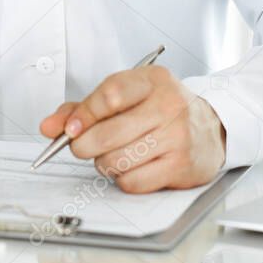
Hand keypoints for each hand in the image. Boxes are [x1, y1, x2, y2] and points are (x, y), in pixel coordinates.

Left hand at [38, 66, 225, 190]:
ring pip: (117, 160)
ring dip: (104, 163)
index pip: (110, 94)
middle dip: (84, 145)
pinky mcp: (180, 166)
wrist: (211, 127)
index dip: (83, 115)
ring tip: (112, 154)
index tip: (69, 129)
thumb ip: (85, 107)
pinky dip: (122, 179)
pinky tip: (130, 167)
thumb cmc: (162, 109)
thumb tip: (50, 127)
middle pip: (108, 133)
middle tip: (83, 146)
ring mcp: (176, 137)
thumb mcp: (128, 94)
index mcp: (152, 81)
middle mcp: (167, 106)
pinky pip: (132, 182)